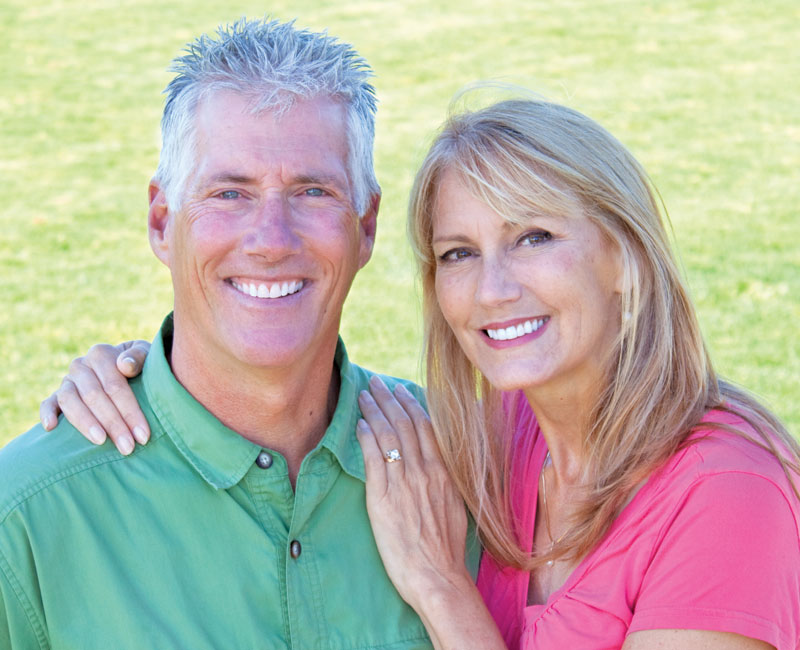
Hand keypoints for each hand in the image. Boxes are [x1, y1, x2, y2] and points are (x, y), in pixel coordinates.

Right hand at [39, 340, 150, 454]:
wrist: (127, 364)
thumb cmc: (142, 364)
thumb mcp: (147, 354)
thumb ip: (138, 356)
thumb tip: (124, 366)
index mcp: (102, 354)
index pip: (115, 386)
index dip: (130, 411)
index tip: (142, 435)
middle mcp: (81, 366)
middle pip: (94, 396)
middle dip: (113, 424)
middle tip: (128, 447)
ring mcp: (68, 380)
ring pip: (70, 401)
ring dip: (86, 423)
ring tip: (101, 441)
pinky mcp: (57, 395)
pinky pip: (49, 403)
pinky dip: (47, 414)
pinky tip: (51, 428)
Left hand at [356, 376, 470, 610]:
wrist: (438, 577)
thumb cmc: (447, 551)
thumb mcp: (455, 508)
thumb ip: (445, 482)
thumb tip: (437, 466)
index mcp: (444, 473)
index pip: (427, 427)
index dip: (411, 405)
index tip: (401, 389)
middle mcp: (425, 472)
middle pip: (406, 424)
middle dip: (389, 399)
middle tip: (376, 382)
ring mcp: (404, 484)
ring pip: (389, 436)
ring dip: (375, 411)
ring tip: (364, 394)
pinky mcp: (383, 498)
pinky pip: (374, 459)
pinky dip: (367, 438)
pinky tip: (359, 424)